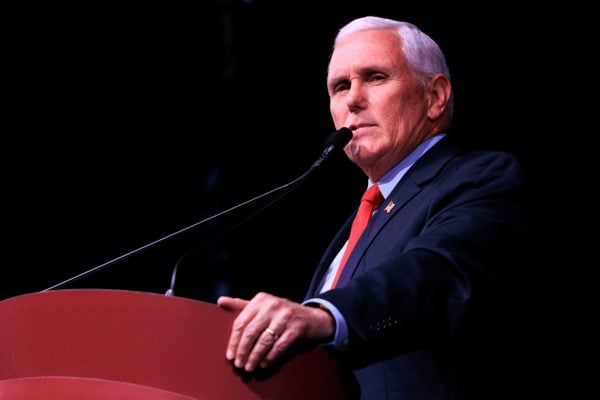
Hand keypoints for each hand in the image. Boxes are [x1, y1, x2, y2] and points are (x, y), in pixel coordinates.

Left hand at [217, 292, 334, 371]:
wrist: (311, 317)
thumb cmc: (281, 313)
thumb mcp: (262, 306)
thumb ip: (241, 305)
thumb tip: (220, 301)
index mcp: (261, 299)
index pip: (241, 322)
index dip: (234, 341)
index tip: (230, 355)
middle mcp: (272, 305)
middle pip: (251, 332)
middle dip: (243, 351)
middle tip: (239, 364)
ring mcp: (286, 316)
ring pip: (264, 341)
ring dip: (254, 357)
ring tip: (249, 367)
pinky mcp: (297, 328)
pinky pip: (279, 346)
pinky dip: (270, 357)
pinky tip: (263, 363)